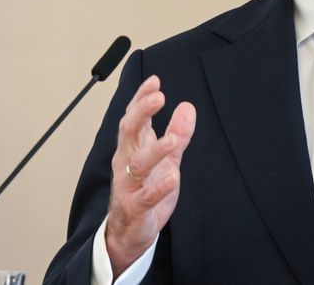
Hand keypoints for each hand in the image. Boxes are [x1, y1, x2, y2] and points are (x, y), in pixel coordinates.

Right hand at [105, 75, 196, 277]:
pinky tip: (173, 177)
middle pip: (128, 132)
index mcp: (133, 147)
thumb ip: (178, 133)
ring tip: (173, 140)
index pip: (133, 117)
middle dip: (141, 113)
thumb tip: (187, 106)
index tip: (154, 81)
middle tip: (158, 97)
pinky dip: (159, 187)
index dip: (141, 98)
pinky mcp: (136, 207)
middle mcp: (126, 162)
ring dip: (154, 150)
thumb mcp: (167, 159)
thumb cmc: (146, 190)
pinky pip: (146, 196)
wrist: (129, 232)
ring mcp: (129, 185)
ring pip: (137, 164)